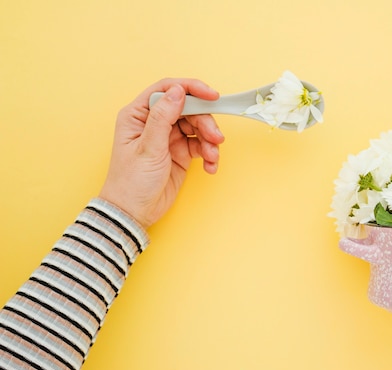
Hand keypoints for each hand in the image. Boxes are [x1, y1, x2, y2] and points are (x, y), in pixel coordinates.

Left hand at [99, 78, 224, 228]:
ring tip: (212, 157)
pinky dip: (209, 154)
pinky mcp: (180, 152)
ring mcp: (168, 137)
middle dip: (205, 122)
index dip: (191, 89)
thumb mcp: (148, 148)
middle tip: (216, 138)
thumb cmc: (131, 182)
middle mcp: (154, 122)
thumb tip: (178, 91)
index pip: (167, 90)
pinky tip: (210, 166)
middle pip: (189, 109)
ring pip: (197, 127)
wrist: (134, 212)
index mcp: (139, 114)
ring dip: (209, 140)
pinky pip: (201, 145)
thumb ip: (163, 117)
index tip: (212, 96)